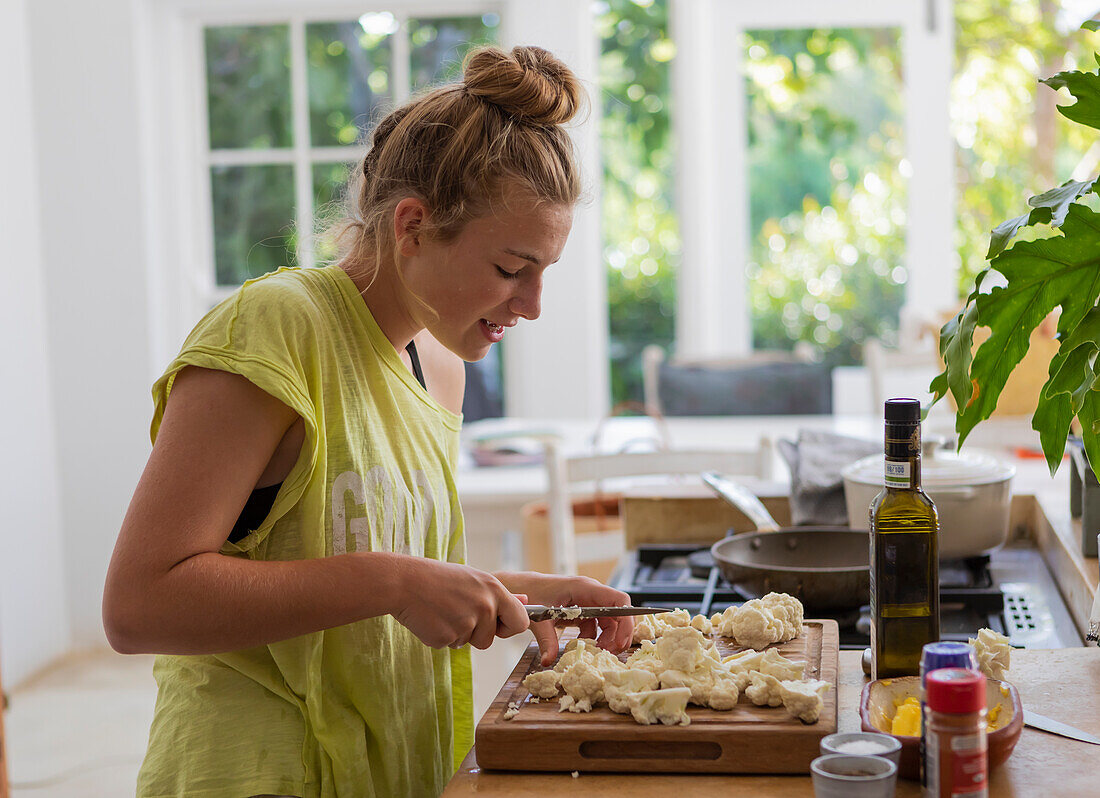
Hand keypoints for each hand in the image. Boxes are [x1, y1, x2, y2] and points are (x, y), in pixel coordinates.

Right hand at [390, 559, 528, 650]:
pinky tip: (431, 618)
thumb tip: (526, 600)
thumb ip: (499, 594)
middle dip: (479, 635)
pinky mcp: (447, 637)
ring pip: (469, 642)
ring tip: (443, 611)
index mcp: (494, 590)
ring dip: (458, 634)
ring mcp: (466, 623)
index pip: (520, 620)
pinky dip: (440, 636)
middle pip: (490, 638)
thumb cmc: (439, 578)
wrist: (405, 582)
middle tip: (459, 614)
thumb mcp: (473, 579)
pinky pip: (450, 645)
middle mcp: (484, 606)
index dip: (509, 626)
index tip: (497, 624)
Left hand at [496, 572, 633, 665]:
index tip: (622, 642)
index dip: (626, 620)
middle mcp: (590, 593)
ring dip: (606, 637)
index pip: (618, 600)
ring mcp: (586, 601)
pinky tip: (582, 646)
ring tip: (597, 652)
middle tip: (610, 654)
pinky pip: (595, 624)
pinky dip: (593, 637)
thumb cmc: (530, 593)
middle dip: (617, 634)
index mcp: (584, 588)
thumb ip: (546, 640)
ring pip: (608, 620)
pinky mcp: (581, 610)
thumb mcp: (539, 618)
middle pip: (617, 613)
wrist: (518, 588)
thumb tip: (549, 661)